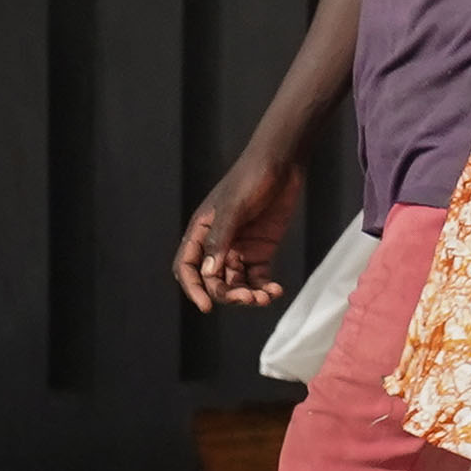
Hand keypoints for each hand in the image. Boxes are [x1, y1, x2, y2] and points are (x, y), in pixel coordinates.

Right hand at [174, 155, 303, 310]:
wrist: (282, 164)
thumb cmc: (251, 180)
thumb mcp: (234, 208)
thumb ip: (220, 240)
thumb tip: (209, 273)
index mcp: (200, 232)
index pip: (188, 268)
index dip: (194, 289)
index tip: (207, 306)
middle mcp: (217, 244)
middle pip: (214, 279)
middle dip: (228, 294)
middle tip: (250, 299)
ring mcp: (239, 247)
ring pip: (236, 282)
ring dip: (248, 294)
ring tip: (266, 297)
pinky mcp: (261, 248)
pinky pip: (257, 276)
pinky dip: (264, 287)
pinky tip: (275, 291)